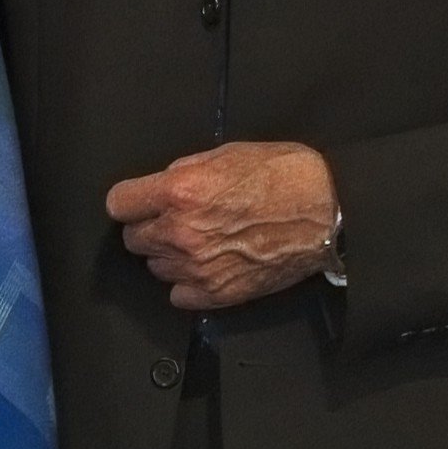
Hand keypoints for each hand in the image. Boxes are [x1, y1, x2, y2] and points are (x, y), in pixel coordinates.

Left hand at [107, 141, 341, 311]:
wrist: (329, 212)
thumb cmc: (282, 174)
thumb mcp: (225, 154)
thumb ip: (183, 172)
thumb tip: (159, 188)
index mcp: (179, 192)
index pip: (118, 204)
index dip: (132, 201)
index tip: (143, 202)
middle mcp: (180, 232)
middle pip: (133, 239)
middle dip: (150, 227)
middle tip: (179, 220)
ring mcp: (197, 267)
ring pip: (155, 267)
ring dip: (170, 255)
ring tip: (201, 242)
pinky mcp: (217, 294)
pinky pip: (177, 294)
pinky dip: (188, 282)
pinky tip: (209, 266)